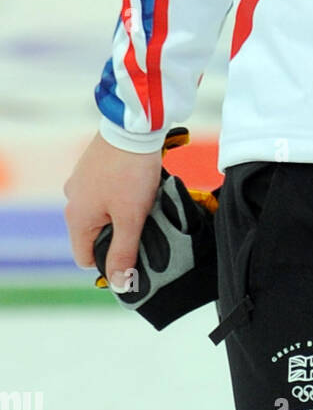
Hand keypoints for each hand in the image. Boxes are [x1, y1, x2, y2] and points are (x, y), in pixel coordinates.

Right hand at [63, 131, 162, 287]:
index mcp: (77, 218)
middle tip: (142, 223)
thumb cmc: (131, 172)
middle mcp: (72, 200)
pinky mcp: (91, 166)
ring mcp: (80, 181)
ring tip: (142, 201)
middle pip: (93, 234)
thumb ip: (124, 252)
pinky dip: (118, 193)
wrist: (133, 126)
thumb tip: (118, 284)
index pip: (86, 258)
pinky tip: (137, 184)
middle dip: (117, 233)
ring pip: (100, 212)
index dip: (110, 260)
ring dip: (119, 212)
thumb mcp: (131, 218)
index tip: (133, 249)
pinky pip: (103, 192)